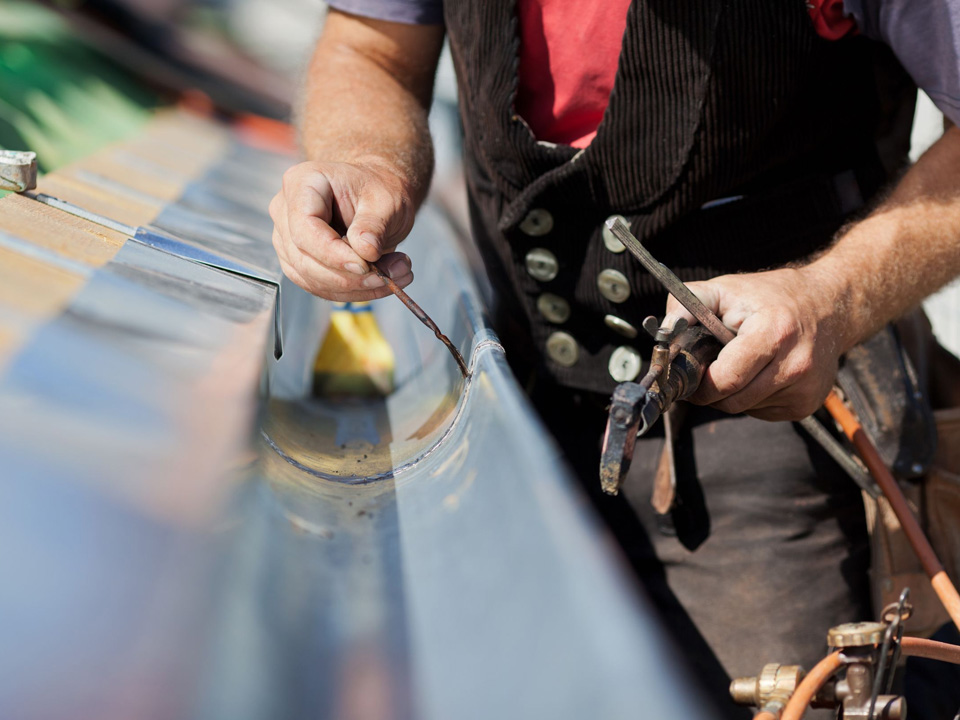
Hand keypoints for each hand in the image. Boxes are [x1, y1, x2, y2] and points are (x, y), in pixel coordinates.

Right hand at [269, 160, 415, 300]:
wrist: (376, 196)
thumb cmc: (378, 189)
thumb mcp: (386, 200)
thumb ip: (374, 225)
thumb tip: (366, 252)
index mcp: (303, 183)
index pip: (304, 228)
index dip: (332, 253)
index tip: (366, 266)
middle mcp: (286, 211)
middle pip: (305, 258)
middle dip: (349, 276)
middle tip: (391, 276)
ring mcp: (288, 239)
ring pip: (312, 278)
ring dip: (355, 287)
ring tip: (397, 276)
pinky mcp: (299, 262)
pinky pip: (320, 287)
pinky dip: (353, 291)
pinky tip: (382, 283)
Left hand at [662, 266, 850, 420]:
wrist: (829, 306)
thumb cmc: (770, 296)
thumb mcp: (726, 288)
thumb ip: (687, 304)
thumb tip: (664, 332)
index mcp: (774, 333)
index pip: (725, 380)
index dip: (700, 383)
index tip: (689, 374)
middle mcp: (795, 364)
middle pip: (732, 401)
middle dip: (711, 392)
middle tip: (705, 372)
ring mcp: (806, 388)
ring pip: (745, 409)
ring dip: (731, 395)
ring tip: (737, 365)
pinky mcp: (808, 404)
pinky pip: (762, 412)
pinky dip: (751, 398)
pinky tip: (759, 373)